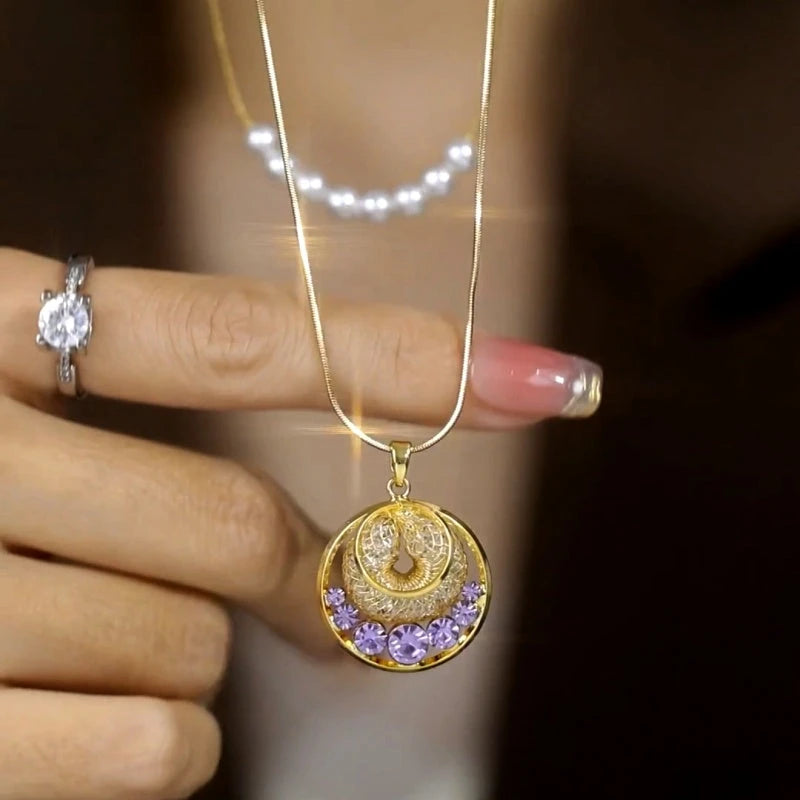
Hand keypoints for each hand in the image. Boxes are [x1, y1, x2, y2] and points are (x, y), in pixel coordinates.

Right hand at [0, 248, 599, 798]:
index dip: (400, 361)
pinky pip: (150, 751)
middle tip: (323, 595)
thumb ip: (149, 411)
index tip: (551, 381)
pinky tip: (76, 707)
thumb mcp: (15, 398)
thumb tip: (345, 449)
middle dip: (304, 575)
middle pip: (233, 528)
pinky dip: (156, 742)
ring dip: (191, 656)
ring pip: (192, 651)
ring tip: (100, 633)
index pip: (236, 338)